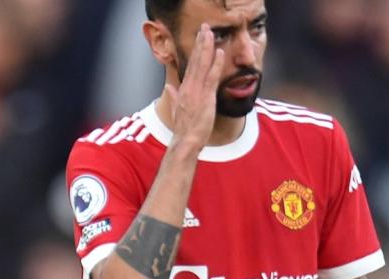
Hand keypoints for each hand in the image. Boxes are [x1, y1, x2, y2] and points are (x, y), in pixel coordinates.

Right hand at [164, 23, 224, 148]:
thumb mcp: (177, 109)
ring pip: (202, 64)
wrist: (185, 141)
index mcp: (183, 89)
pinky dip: (215, 64)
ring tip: (210, 33)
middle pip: (195, 60)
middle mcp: (189, 87)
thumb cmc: (184, 128)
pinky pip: (211, 77)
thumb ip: (174, 95)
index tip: (199, 37)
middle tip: (204, 27)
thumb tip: (169, 87)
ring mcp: (196, 91)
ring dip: (206, 47)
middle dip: (200, 42)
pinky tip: (218, 52)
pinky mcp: (205, 97)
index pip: (191, 65)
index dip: (195, 50)